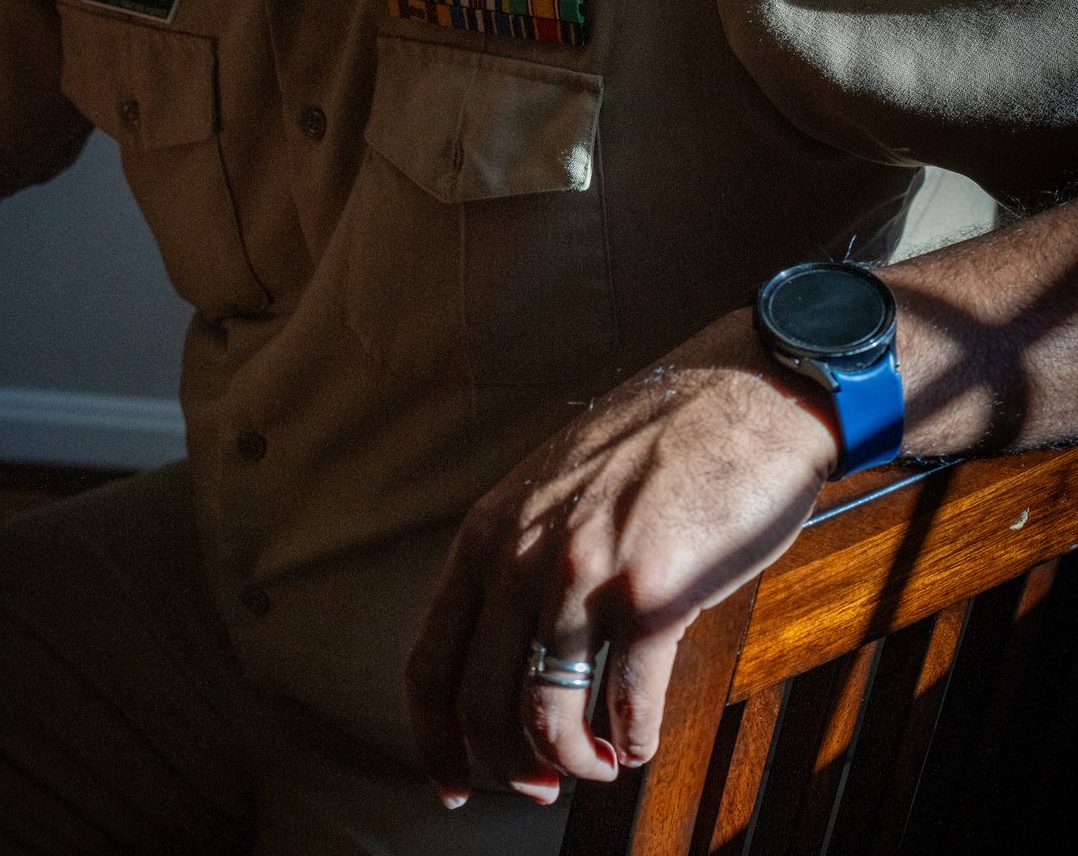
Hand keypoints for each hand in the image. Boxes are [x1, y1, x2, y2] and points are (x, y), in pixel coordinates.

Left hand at [405, 310, 837, 805]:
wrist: (748, 391)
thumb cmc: (663, 438)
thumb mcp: (558, 484)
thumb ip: (525, 555)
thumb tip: (514, 655)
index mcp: (491, 529)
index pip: (431, 662)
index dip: (437, 740)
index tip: (457, 783)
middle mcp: (524, 553)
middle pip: (481, 704)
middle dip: (510, 767)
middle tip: (543, 788)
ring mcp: (586, 572)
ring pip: (544, 716)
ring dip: (572, 763)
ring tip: (602, 764)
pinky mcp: (654, 591)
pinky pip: (625, 705)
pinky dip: (633, 742)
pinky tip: (643, 739)